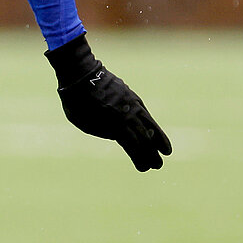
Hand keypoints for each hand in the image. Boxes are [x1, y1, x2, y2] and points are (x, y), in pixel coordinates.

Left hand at [45, 33, 171, 170]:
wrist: (80, 74)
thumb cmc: (76, 102)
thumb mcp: (85, 123)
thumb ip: (103, 131)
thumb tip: (118, 136)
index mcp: (113, 123)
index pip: (132, 145)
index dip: (139, 158)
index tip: (144, 169)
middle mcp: (126, 114)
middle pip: (143, 138)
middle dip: (151, 153)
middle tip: (157, 166)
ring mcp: (131, 104)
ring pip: (149, 125)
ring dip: (159, 140)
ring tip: (167, 152)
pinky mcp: (132, 97)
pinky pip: (145, 114)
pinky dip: (153, 125)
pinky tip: (156, 132)